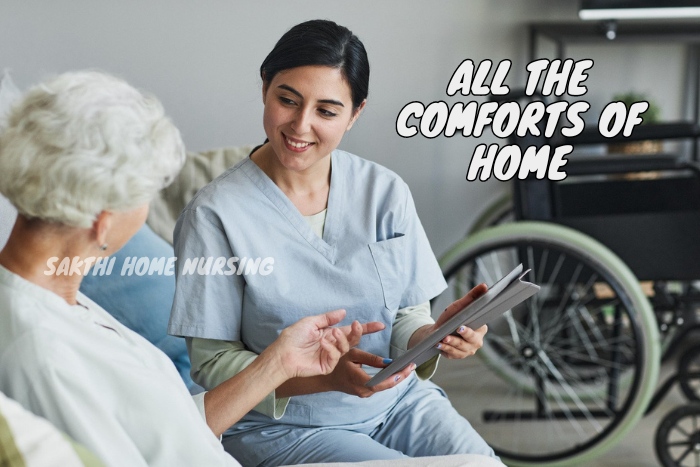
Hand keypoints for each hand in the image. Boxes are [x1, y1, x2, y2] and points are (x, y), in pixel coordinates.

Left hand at [268, 309, 384, 379]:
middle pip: (352, 339)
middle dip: (358, 332)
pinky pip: (335, 356)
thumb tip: (343, 312)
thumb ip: (328, 318)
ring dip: (341, 338)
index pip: (350, 330)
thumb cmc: (293, 337)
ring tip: (332, 332)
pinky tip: (323, 343)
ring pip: (345, 347)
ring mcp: (331, 356)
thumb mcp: (311, 322)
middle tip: (356, 325)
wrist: (282, 354)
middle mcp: (333, 344)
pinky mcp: (327, 366)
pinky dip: (331, 348)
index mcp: (330, 334)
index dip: (365, 328)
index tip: (380, 325)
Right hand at [323, 348, 415, 397]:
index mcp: (359, 381)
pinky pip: (380, 386)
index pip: (382, 382)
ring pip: (384, 387)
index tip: (407, 368)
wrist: (326, 377)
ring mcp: (364, 393)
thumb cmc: (337, 363)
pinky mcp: (365, 392)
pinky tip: (396, 372)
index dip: (397, 377)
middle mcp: (363, 391)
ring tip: (407, 367)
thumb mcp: (353, 354)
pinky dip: (389, 379)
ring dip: (396, 377)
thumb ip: (371, 358)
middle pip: (386, 385)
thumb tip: (388, 362)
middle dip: (401, 376)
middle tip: (412, 365)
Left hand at [409, 284, 488, 358]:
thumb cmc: (451, 317)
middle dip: (459, 338)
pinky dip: (445, 350)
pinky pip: (453, 354)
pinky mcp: (458, 356)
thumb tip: (485, 286)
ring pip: (460, 349)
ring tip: (441, 340)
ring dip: (450, 344)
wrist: (438, 330)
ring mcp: (468, 350)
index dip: (471, 330)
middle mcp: (477, 341)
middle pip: (470, 341)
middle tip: (450, 334)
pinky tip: (439, 345)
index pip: (479, 330)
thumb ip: (472, 297)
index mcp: (480, 329)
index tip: (461, 327)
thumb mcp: (460, 306)